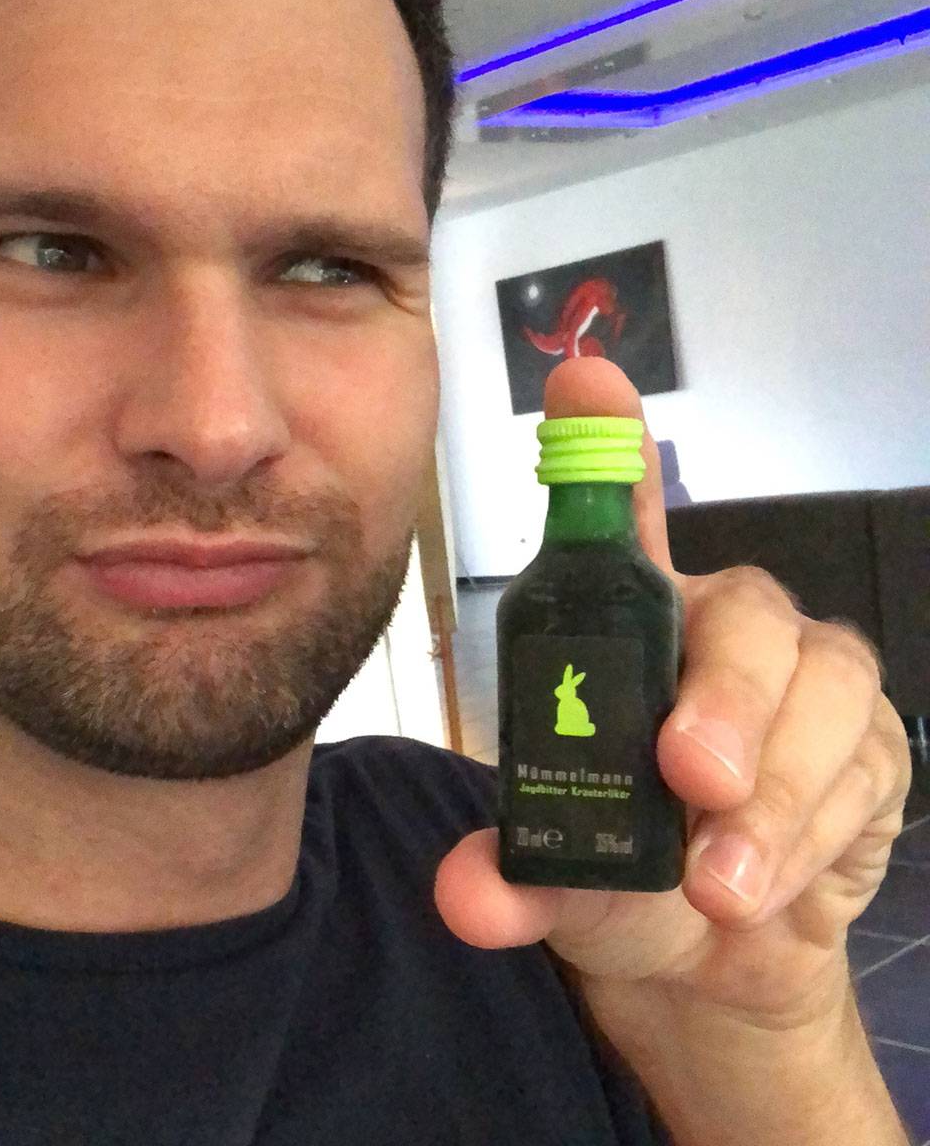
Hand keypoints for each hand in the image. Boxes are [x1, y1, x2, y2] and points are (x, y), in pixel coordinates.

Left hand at [434, 357, 911, 1039]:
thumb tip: (467, 895)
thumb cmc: (625, 876)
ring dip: (778, 790)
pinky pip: (867, 768)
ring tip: (719, 883)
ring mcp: (806, 686)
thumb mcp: (560, 875)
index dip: (607, 445)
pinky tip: (763, 887)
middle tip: (688, 777)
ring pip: (823, 689)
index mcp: (632, 627)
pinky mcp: (872, 751)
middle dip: (726, 696)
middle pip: (746, 611)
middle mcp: (721, 632)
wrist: (712, 958)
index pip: (619, 517)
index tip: (585, 381)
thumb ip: (516, 876)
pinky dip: (813, 834)